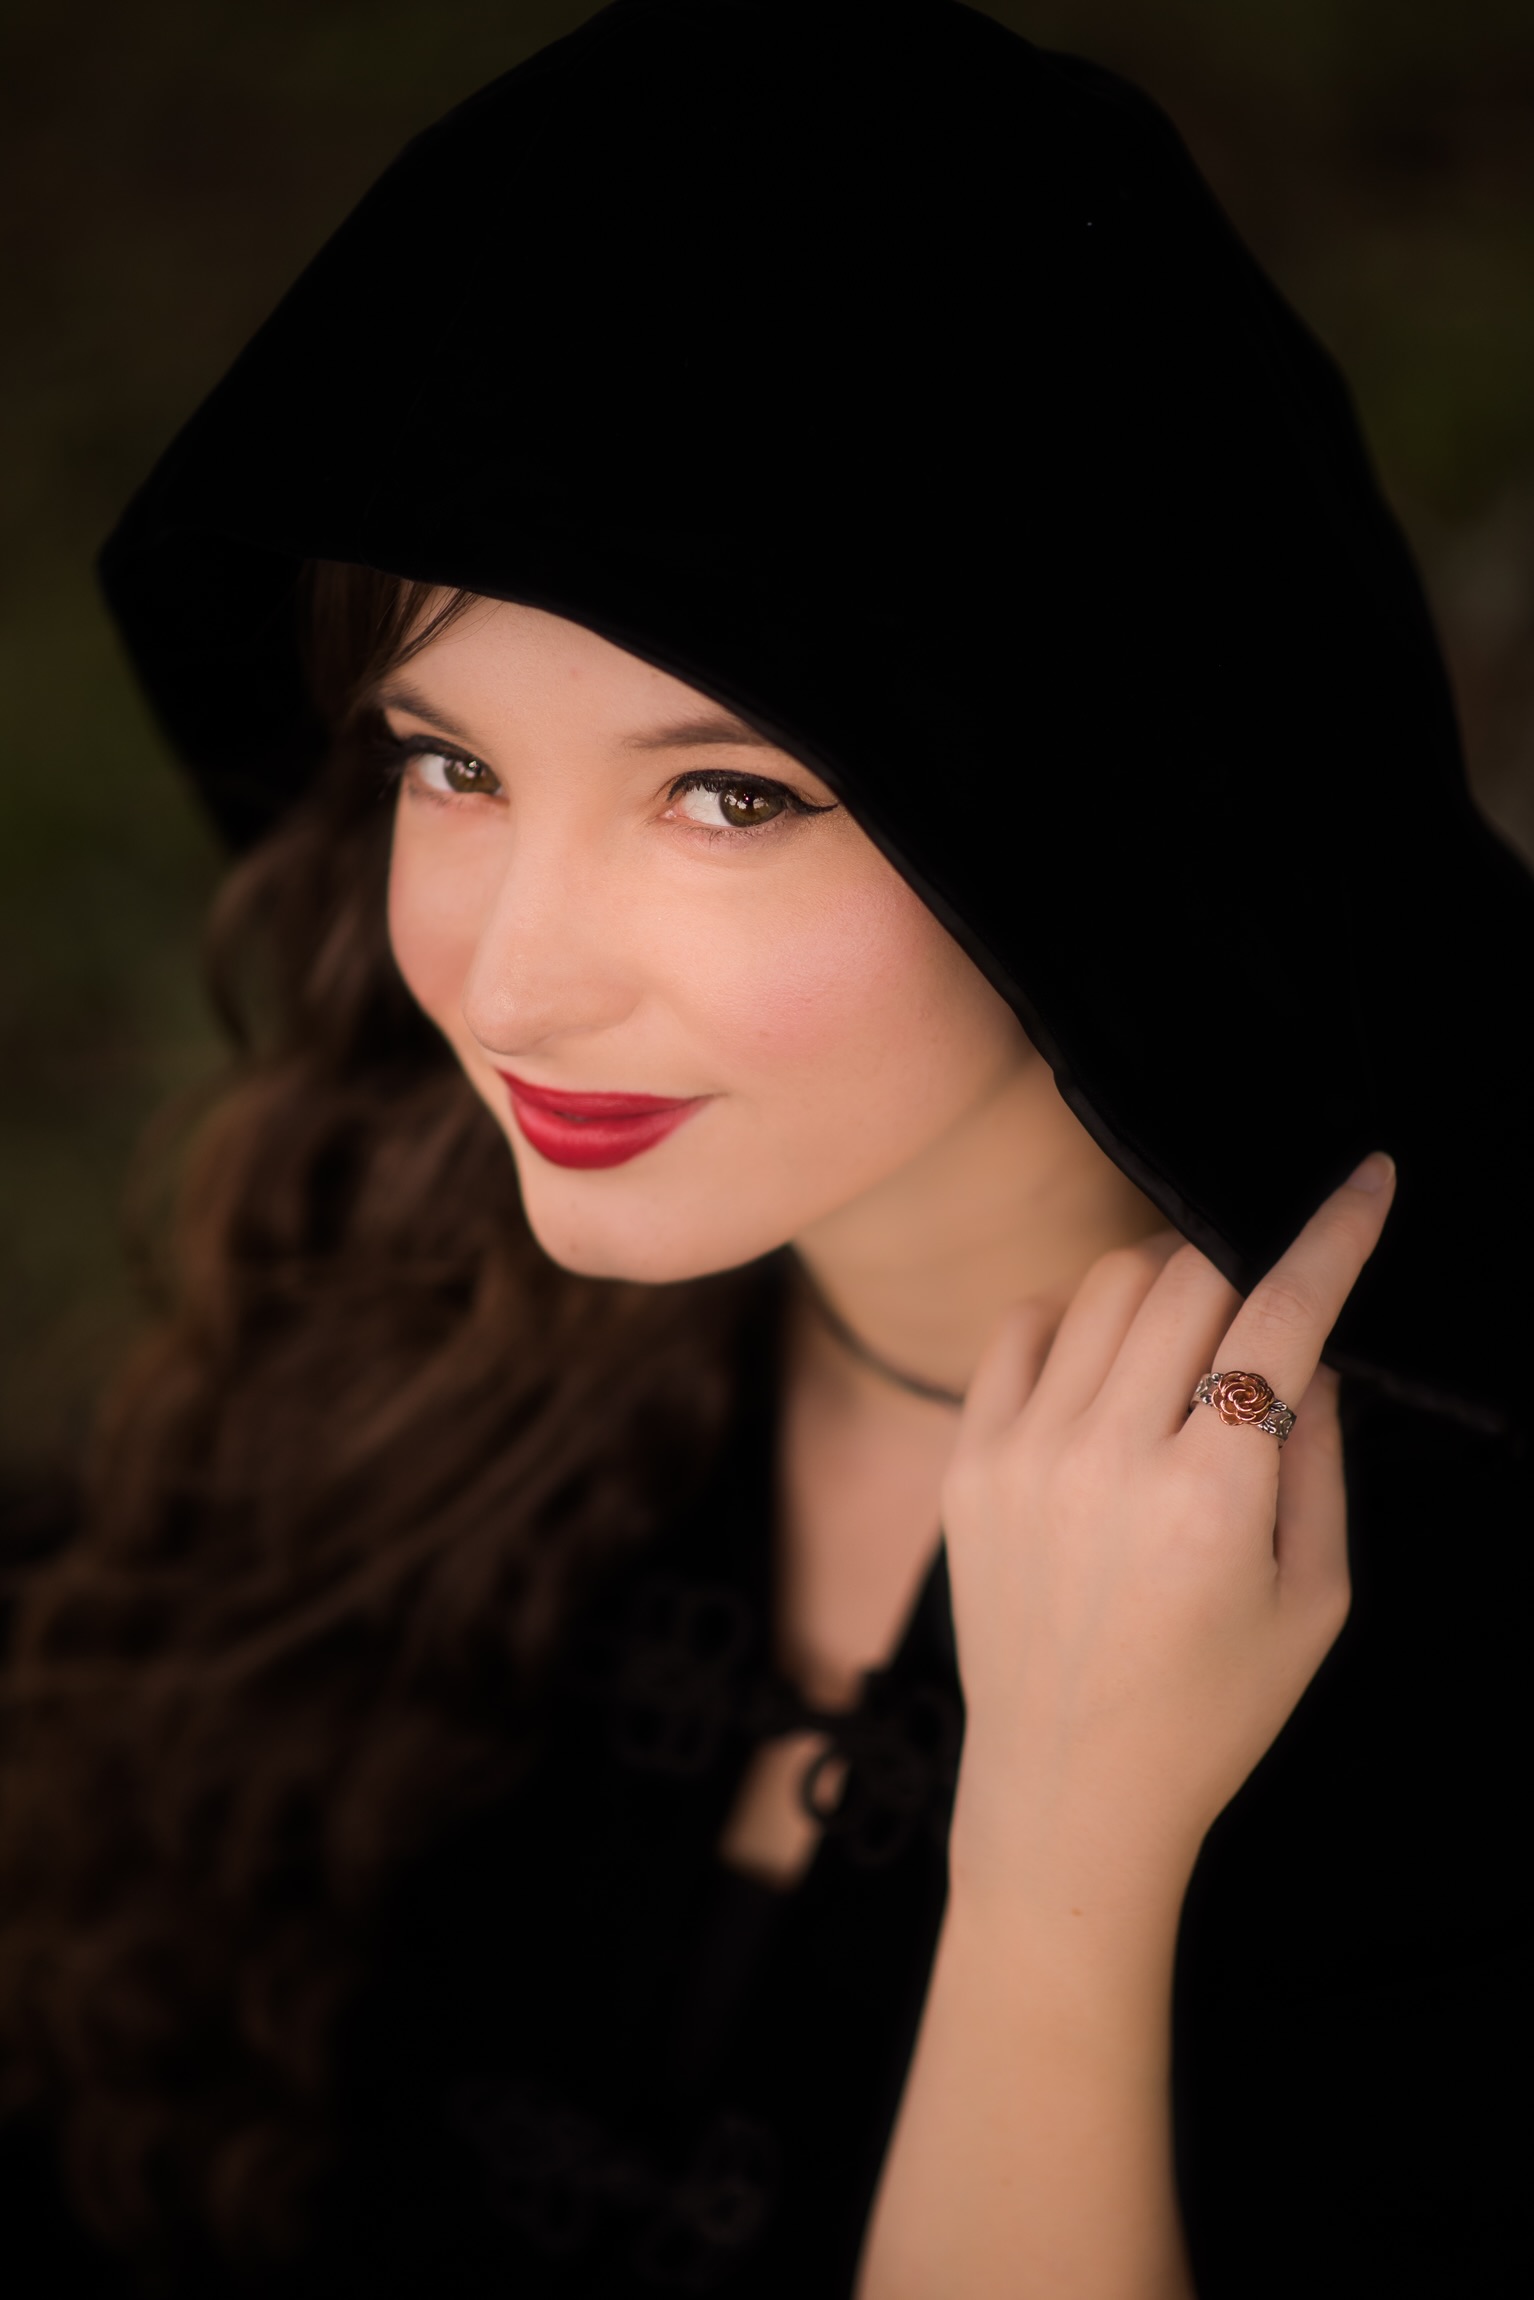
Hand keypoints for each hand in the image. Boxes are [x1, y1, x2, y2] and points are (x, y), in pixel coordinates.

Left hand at [941, 1153, 1396, 1916]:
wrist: (1069, 1789)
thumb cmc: (1210, 1709)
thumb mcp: (1314, 1599)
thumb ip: (1320, 1460)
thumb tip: (1310, 1350)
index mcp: (1210, 1498)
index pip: (1280, 1315)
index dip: (1332, 1234)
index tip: (1364, 1179)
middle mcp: (1108, 1458)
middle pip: (1185, 1276)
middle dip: (1243, 1256)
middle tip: (1264, 1289)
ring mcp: (1025, 1454)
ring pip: (1102, 1285)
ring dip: (1164, 1282)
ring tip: (1191, 1338)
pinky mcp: (970, 1462)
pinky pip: (1021, 1327)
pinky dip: (1074, 1316)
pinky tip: (1107, 1363)